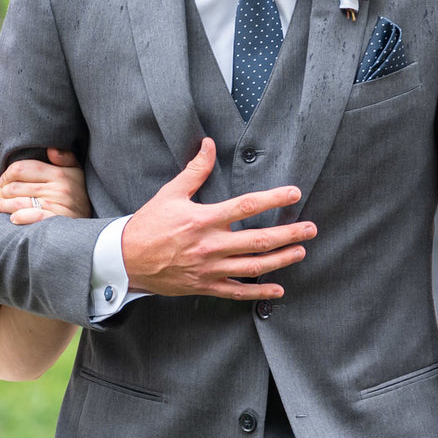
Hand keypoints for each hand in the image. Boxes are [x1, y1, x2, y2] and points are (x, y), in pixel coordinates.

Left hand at [0, 149, 89, 224]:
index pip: (23, 168)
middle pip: (17, 186)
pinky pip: (33, 217)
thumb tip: (51, 149)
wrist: (90, 226)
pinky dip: (20, 217)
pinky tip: (13, 218)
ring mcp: (56, 206)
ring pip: (19, 202)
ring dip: (3, 204)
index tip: (2, 180)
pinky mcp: (56, 221)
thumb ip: (65, 158)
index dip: (7, 174)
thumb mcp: (76, 173)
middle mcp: (58, 189)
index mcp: (60, 174)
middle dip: (1, 191)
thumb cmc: (79, 196)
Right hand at [120, 139, 314, 299]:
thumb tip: (209, 144)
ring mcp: (209, 269)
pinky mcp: (205, 286)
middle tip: (311, 229)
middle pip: (258, 240)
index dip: (273, 199)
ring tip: (301, 252)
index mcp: (203, 220)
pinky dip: (259, 293)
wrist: (126, 260)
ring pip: (253, 267)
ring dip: (281, 260)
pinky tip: (278, 290)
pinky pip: (237, 292)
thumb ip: (195, 171)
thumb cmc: (147, 225)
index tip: (294, 193)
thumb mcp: (170, 194)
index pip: (246, 207)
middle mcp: (210, 245)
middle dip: (288, 234)